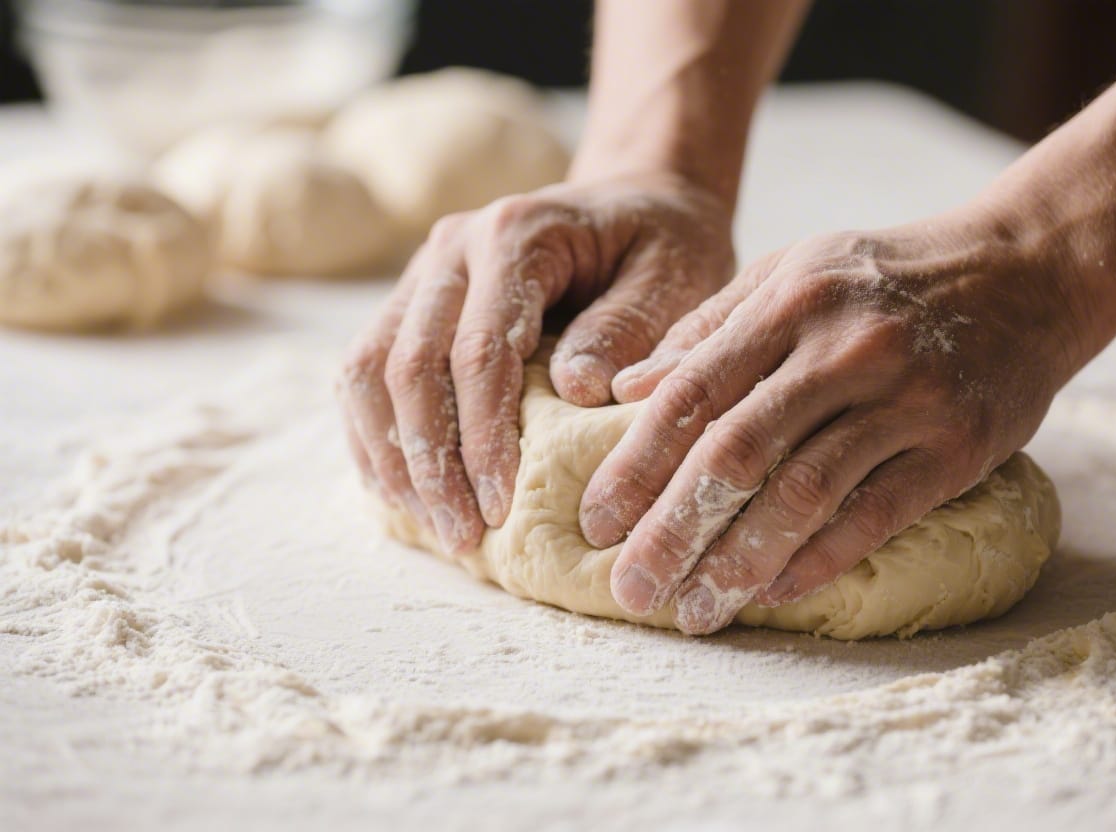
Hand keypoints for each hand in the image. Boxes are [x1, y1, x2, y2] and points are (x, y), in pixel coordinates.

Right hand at [339, 172, 734, 552]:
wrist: (636, 201)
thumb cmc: (665, 245)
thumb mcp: (676, 275)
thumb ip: (629, 327)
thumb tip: (576, 391)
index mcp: (516, 235)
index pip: (478, 350)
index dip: (482, 437)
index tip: (501, 508)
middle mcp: (453, 248)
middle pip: (408, 364)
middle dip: (429, 462)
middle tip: (462, 537)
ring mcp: (424, 271)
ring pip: (368, 369)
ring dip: (391, 455)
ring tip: (431, 525)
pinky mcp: (413, 300)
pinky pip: (368, 369)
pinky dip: (375, 434)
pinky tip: (403, 491)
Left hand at [580, 211, 1090, 633]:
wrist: (1028, 269)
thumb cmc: (888, 275)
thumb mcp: (794, 270)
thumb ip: (709, 326)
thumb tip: (625, 386)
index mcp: (789, 301)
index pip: (692, 392)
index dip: (637, 464)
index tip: (596, 522)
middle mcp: (843, 349)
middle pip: (736, 453)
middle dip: (672, 529)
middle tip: (631, 588)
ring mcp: (905, 398)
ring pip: (803, 494)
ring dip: (740, 561)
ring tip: (695, 610)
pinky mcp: (955, 445)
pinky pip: (875, 515)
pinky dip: (818, 559)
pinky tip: (772, 592)